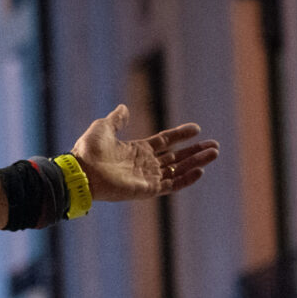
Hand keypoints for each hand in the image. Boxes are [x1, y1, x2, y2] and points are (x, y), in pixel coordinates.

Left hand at [70, 105, 218, 202]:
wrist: (82, 171)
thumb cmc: (88, 150)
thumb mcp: (103, 128)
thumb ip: (116, 119)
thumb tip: (124, 108)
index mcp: (137, 150)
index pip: (165, 141)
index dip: (180, 134)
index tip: (196, 128)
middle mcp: (145, 164)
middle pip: (177, 157)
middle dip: (195, 151)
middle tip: (215, 145)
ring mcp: (147, 177)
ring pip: (179, 169)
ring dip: (197, 162)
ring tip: (214, 153)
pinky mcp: (147, 189)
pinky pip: (172, 184)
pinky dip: (186, 179)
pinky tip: (200, 170)